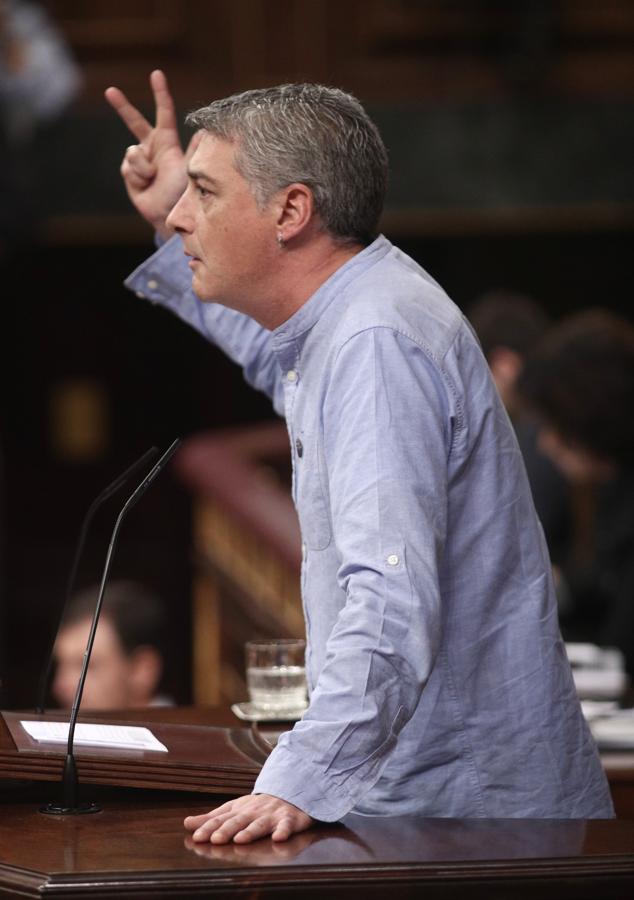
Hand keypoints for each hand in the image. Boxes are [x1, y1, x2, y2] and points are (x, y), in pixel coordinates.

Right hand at [104, 69, 198, 237]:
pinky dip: (136, 176)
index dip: (160, 94)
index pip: (163, 113)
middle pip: (135, 122)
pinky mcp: (130, 172)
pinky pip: (127, 166)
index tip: (156, 74)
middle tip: (110, 91)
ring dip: (143, 168)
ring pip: (132, 152)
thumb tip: (204, 131)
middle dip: (122, 106)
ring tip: (154, 179)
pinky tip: (145, 185)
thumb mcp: (190, 170)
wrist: (168, 214)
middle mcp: (153, 148)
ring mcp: (140, 160)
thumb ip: (193, 151)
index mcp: (168, 142)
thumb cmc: (183, 193)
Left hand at [184, 793, 312, 844]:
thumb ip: (211, 818)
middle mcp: (253, 812)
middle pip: (238, 821)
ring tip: (240, 839)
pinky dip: (283, 830)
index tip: (197, 837)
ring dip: (250, 831)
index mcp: (238, 810)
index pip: (221, 819)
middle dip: (227, 830)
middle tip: (215, 839)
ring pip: (260, 824)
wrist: (288, 794)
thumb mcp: (233, 810)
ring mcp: (271, 815)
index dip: (209, 828)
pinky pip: (287, 825)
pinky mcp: (288, 819)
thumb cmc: (256, 808)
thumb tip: (186, 823)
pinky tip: (279, 837)